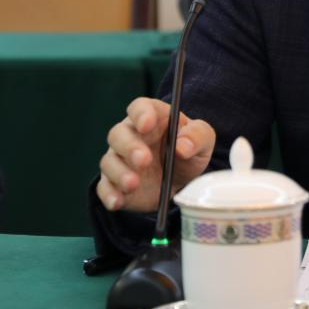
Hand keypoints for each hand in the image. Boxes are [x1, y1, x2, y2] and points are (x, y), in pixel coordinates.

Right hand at [97, 97, 214, 212]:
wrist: (182, 181)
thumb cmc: (190, 150)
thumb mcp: (203, 140)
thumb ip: (197, 136)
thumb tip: (183, 146)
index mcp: (152, 117)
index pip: (139, 107)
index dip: (141, 114)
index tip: (147, 125)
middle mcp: (131, 136)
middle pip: (118, 134)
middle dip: (129, 147)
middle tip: (144, 160)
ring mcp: (120, 160)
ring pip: (109, 161)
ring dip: (119, 172)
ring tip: (133, 184)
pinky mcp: (115, 183)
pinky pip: (104, 187)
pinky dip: (109, 194)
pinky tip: (118, 201)